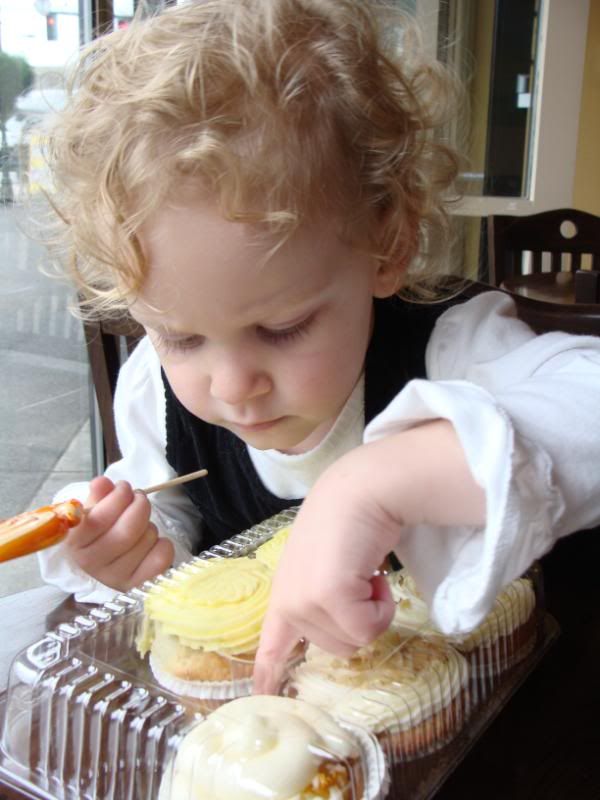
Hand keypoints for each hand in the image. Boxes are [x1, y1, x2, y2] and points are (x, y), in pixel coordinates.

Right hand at [64, 476, 173, 590]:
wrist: (106, 562)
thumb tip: (102, 483)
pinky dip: (163, 544)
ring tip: (141, 527)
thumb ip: (98, 494)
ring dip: (149, 525)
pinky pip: (162, 555)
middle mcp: (92, 564)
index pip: (99, 519)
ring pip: (147, 539)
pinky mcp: (139, 584)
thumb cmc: (100, 531)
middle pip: (128, 530)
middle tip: (139, 498)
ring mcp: (116, 578)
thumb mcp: (94, 510)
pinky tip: (151, 544)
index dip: (117, 497)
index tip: (123, 488)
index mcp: (76, 543)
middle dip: (140, 505)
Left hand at [253, 421, 485, 693]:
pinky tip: (374, 574)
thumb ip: (319, 593)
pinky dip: (383, 605)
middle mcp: (288, 602)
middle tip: (359, 579)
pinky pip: (369, 628)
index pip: (269, 644)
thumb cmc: (346, 520)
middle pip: (337, 647)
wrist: (359, 490)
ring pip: (355, 640)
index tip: (259, 696)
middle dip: (358, 617)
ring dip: (372, 610)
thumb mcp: (323, 563)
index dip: (267, 673)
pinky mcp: (328, 596)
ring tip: (364, 572)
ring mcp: (305, 601)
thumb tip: (337, 613)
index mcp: (283, 594)